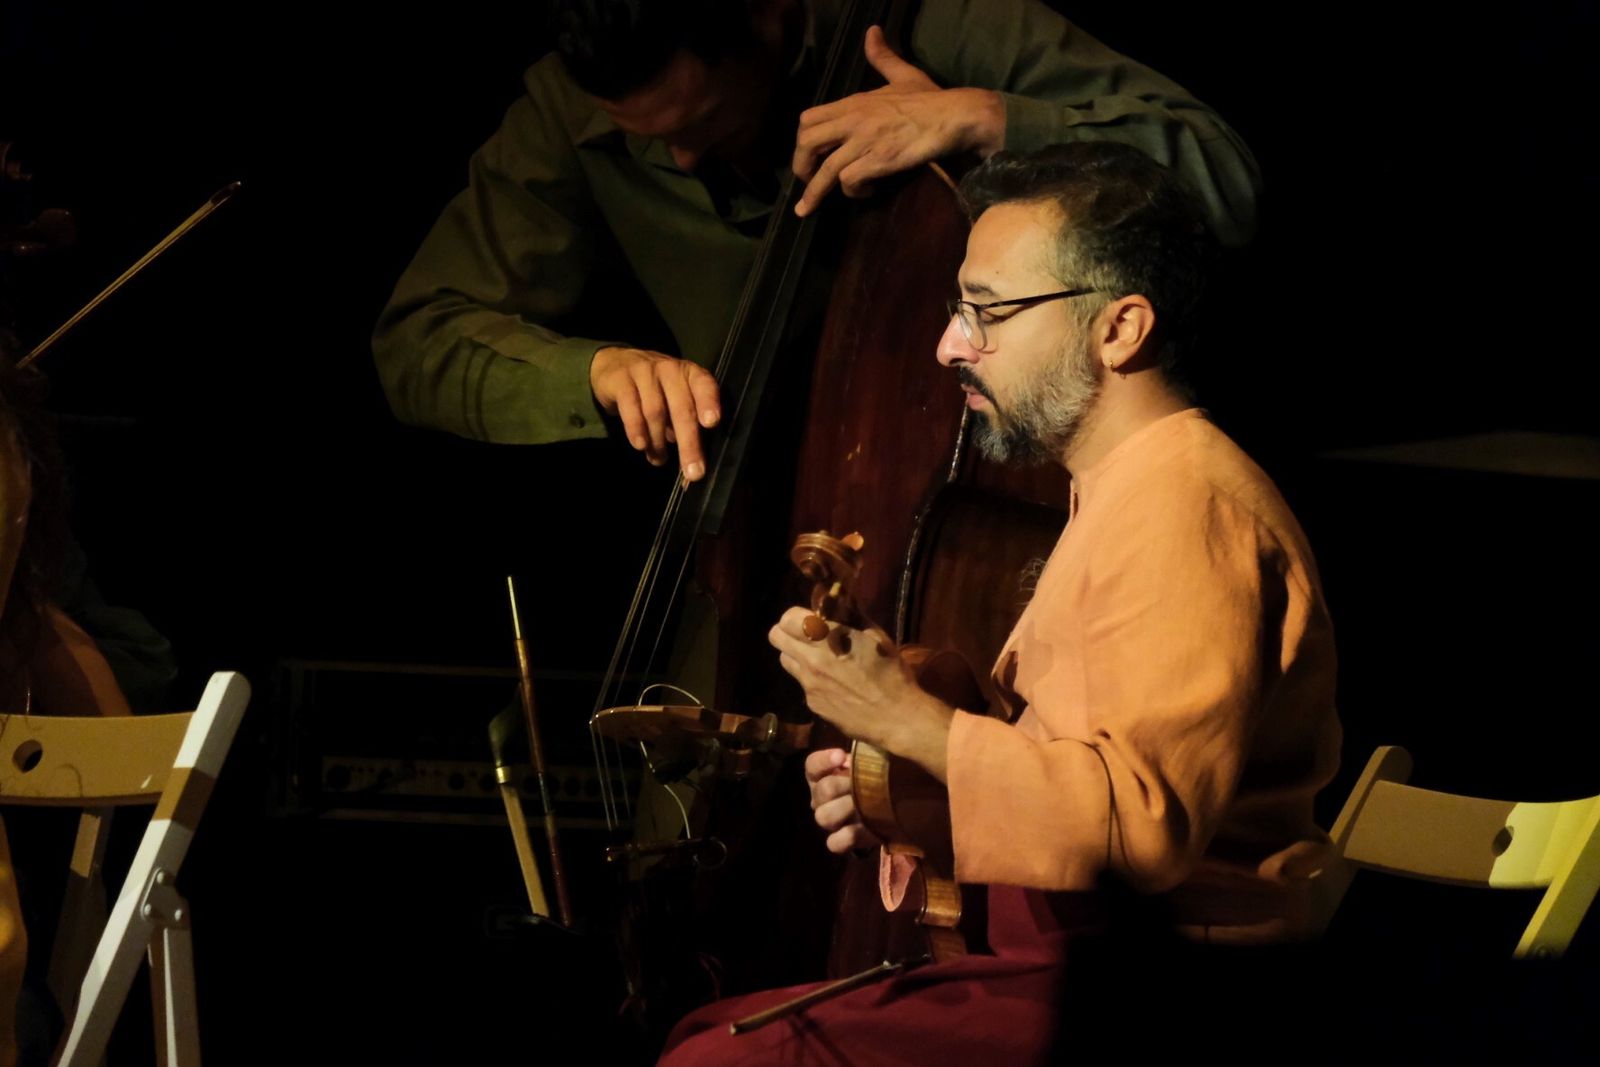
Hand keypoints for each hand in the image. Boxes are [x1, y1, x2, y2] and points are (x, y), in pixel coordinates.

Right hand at [589, 347, 720, 479]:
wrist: (613, 363)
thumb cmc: (654, 388)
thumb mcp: (673, 399)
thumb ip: (684, 425)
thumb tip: (691, 463)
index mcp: (689, 374)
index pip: (704, 385)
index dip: (709, 403)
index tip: (711, 423)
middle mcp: (670, 370)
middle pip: (682, 407)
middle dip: (689, 442)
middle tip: (693, 471)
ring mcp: (644, 372)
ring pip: (655, 411)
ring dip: (659, 441)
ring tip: (659, 459)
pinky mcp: (621, 380)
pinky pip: (630, 407)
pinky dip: (636, 429)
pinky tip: (640, 446)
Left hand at [770, 607, 953, 777]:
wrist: (896, 716)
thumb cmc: (891, 671)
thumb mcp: (876, 635)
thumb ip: (850, 613)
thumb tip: (835, 595)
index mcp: (827, 639)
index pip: (787, 619)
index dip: (797, 616)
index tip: (811, 619)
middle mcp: (810, 660)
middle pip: (776, 638)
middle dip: (788, 632)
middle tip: (807, 636)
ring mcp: (809, 684)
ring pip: (785, 661)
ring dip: (797, 655)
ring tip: (820, 659)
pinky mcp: (812, 703)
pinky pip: (802, 684)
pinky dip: (812, 679)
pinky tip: (834, 684)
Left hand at [791, 25, 1003, 216]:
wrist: (954, 116)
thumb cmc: (930, 99)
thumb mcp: (902, 74)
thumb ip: (883, 58)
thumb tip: (872, 32)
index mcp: (853, 102)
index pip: (808, 118)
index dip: (802, 140)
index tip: (808, 155)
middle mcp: (853, 120)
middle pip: (806, 142)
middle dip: (800, 167)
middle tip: (805, 182)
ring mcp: (864, 141)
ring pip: (824, 170)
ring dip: (814, 193)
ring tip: (807, 208)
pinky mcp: (878, 161)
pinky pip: (850, 181)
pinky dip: (853, 192)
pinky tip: (865, 193)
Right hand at [805, 747, 880, 853]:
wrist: (887, 811)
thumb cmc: (872, 780)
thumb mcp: (867, 764)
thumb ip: (861, 757)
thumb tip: (861, 753)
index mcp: (822, 776)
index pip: (812, 765)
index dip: (824, 760)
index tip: (842, 756)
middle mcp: (820, 797)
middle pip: (823, 790)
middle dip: (844, 785)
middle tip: (863, 782)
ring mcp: (828, 820)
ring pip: (824, 816)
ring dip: (847, 808)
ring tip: (868, 804)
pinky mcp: (838, 841)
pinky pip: (834, 843)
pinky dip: (848, 836)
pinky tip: (865, 827)